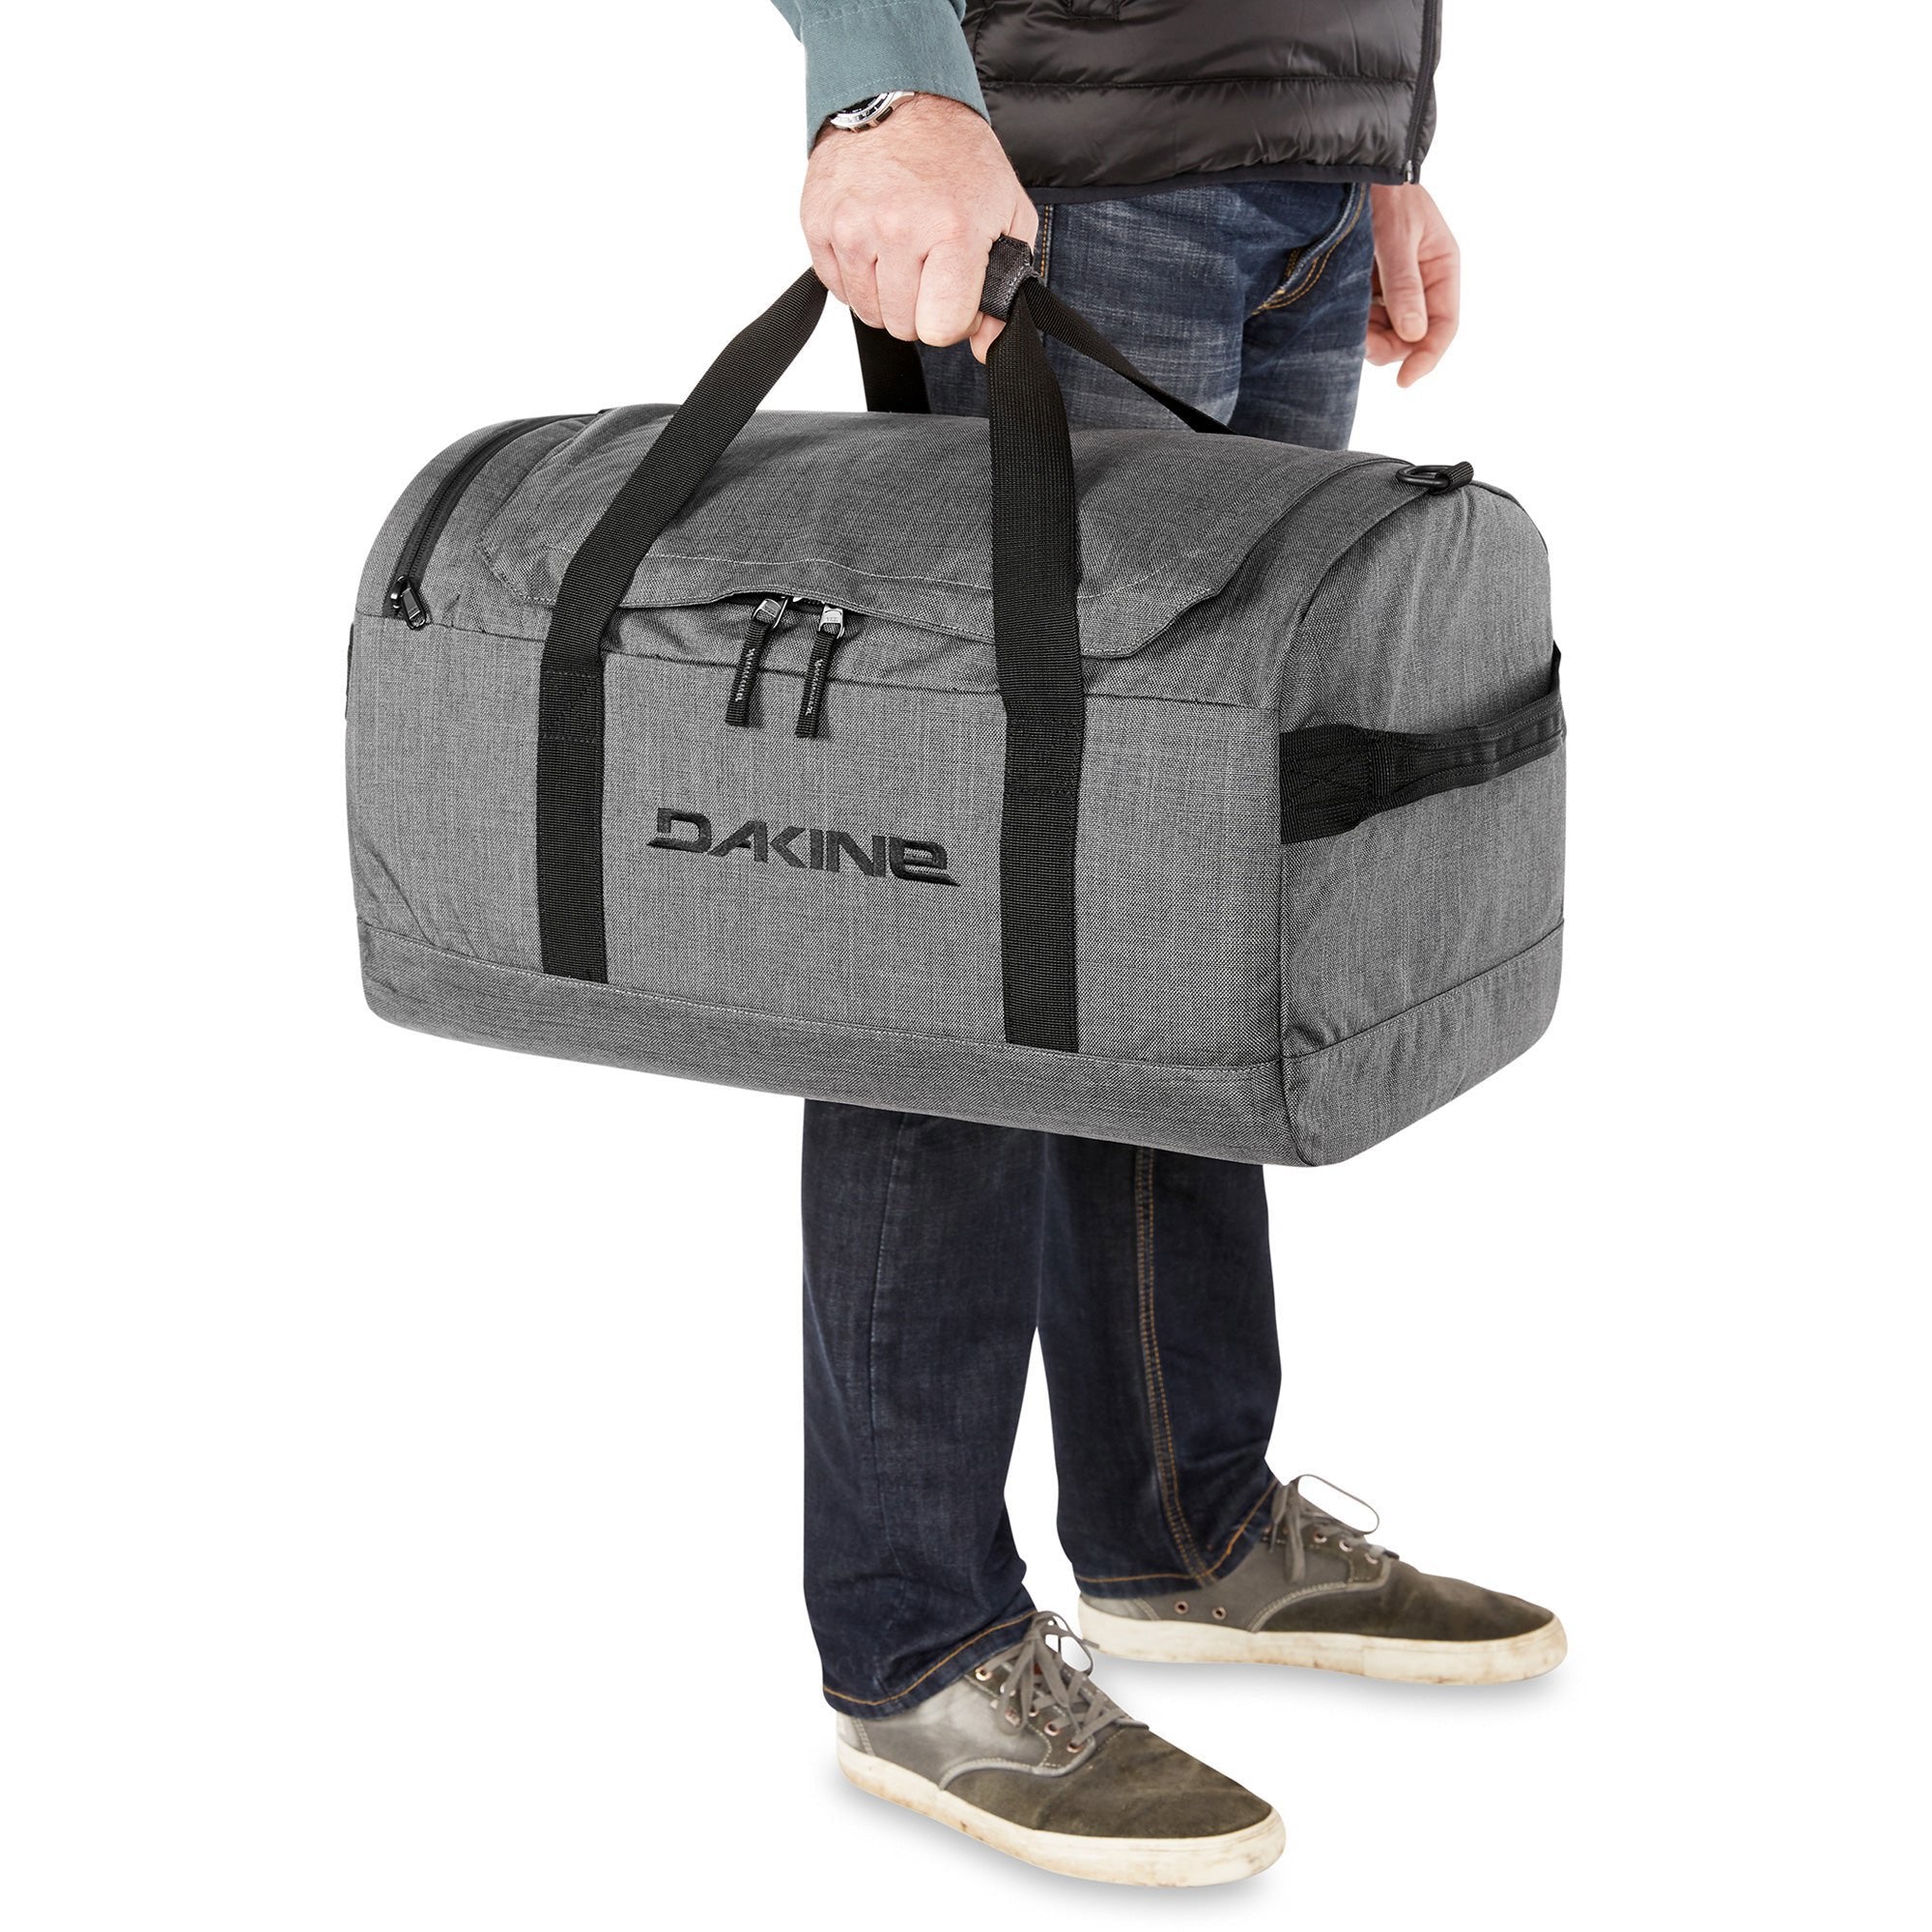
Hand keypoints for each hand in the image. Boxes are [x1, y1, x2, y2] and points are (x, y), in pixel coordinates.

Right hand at [801, 94, 1037, 361]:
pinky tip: (876, 243)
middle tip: (929, 267)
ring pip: (869, 313)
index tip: (957, 295)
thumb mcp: (1006, 213)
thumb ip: (1007, 287)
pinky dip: (858, 277)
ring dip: (889, 295)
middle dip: (921, 307)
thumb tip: (989, 347)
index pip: (942, 328)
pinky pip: (839, 289)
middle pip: (904, 326)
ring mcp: (852, 228)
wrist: (899, 96)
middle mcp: (898, 230)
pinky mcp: (819, 224)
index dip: (954, 321)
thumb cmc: (956, 156)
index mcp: (951, 230)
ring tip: (903, 252)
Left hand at [1367, 185, 1459, 386]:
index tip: (1404, 380)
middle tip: (1361, 343)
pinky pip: (1367, 315)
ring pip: (1388, 329)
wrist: (1353, 167)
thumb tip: (1414, 333)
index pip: (1444, 326)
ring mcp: (1395, 283)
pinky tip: (1341, 310)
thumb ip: (1404, 286)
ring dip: (1370, 335)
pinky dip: (1356, 321)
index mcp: (1441, 267)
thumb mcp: (1396, 237)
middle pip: (1413, 334)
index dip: (1427, 356)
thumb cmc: (1384, 192)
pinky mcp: (1370, 283)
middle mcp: (1422, 280)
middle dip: (1390, 346)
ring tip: (1348, 321)